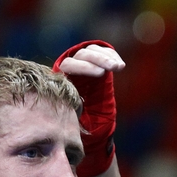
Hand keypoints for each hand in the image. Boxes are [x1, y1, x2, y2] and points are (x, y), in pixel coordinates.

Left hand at [53, 41, 124, 176]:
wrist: (95, 125)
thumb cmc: (81, 124)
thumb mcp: (72, 120)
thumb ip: (66, 112)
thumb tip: (56, 110)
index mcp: (63, 80)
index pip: (68, 65)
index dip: (83, 68)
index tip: (100, 74)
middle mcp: (73, 69)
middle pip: (81, 55)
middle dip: (97, 60)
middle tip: (110, 69)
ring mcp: (86, 64)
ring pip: (92, 52)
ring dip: (106, 57)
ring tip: (117, 68)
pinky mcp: (100, 63)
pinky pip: (104, 52)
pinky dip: (112, 56)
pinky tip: (120, 66)